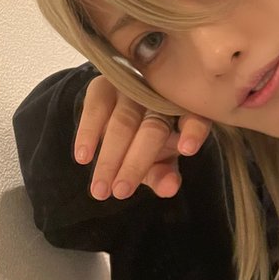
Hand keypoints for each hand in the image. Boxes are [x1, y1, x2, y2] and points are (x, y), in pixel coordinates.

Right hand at [75, 75, 211, 199]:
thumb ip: (164, 175)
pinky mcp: (105, 85)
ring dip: (110, 157)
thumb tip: (169, 189)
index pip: (195, 119)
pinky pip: (95, 107)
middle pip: (152, 128)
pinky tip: (83, 157)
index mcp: (185, 112)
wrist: (118, 110)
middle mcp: (160, 97)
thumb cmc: (147, 139)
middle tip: (120, 194)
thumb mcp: (159, 159)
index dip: (193, 132)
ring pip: (123, 122)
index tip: (186, 149)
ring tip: (100, 189)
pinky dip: (88, 133)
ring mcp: (132, 88)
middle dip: (136, 163)